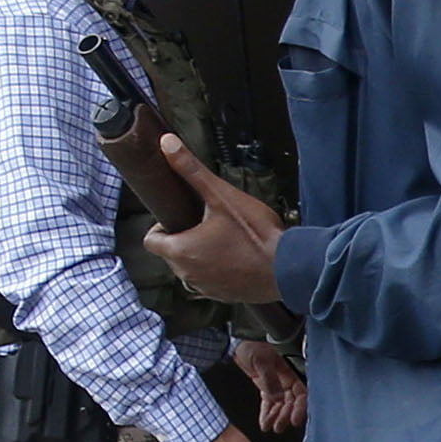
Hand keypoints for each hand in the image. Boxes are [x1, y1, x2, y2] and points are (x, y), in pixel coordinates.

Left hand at [146, 133, 285, 309]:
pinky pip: (211, 281)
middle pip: (171, 253)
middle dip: (184, 238)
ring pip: (191, 268)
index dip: (161, 226)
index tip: (181, 217)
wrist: (289, 267)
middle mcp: (188, 275)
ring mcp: (207, 288)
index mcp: (180, 251)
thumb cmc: (256, 234)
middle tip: (209, 224)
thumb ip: (191, 170)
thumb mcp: (221, 196)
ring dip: (200, 256)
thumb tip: (168, 144)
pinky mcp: (224, 297)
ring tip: (225, 241)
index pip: (150, 240)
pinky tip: (238, 257)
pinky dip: (218, 270)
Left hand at [232, 336, 306, 434]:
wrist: (235, 344)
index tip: (295, 420)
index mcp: (291, 371)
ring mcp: (276, 385)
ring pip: (281, 405)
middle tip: (279, 427)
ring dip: (277, 417)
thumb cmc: (251, 346)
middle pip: (291, 402)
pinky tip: (264, 424)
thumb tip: (278, 398)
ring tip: (271, 428)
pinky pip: (269, 404)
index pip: (301, 392)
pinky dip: (267, 414)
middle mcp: (287, 380)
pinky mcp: (266, 389)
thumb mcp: (261, 361)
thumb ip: (269, 379)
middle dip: (286, 415)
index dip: (300, 407)